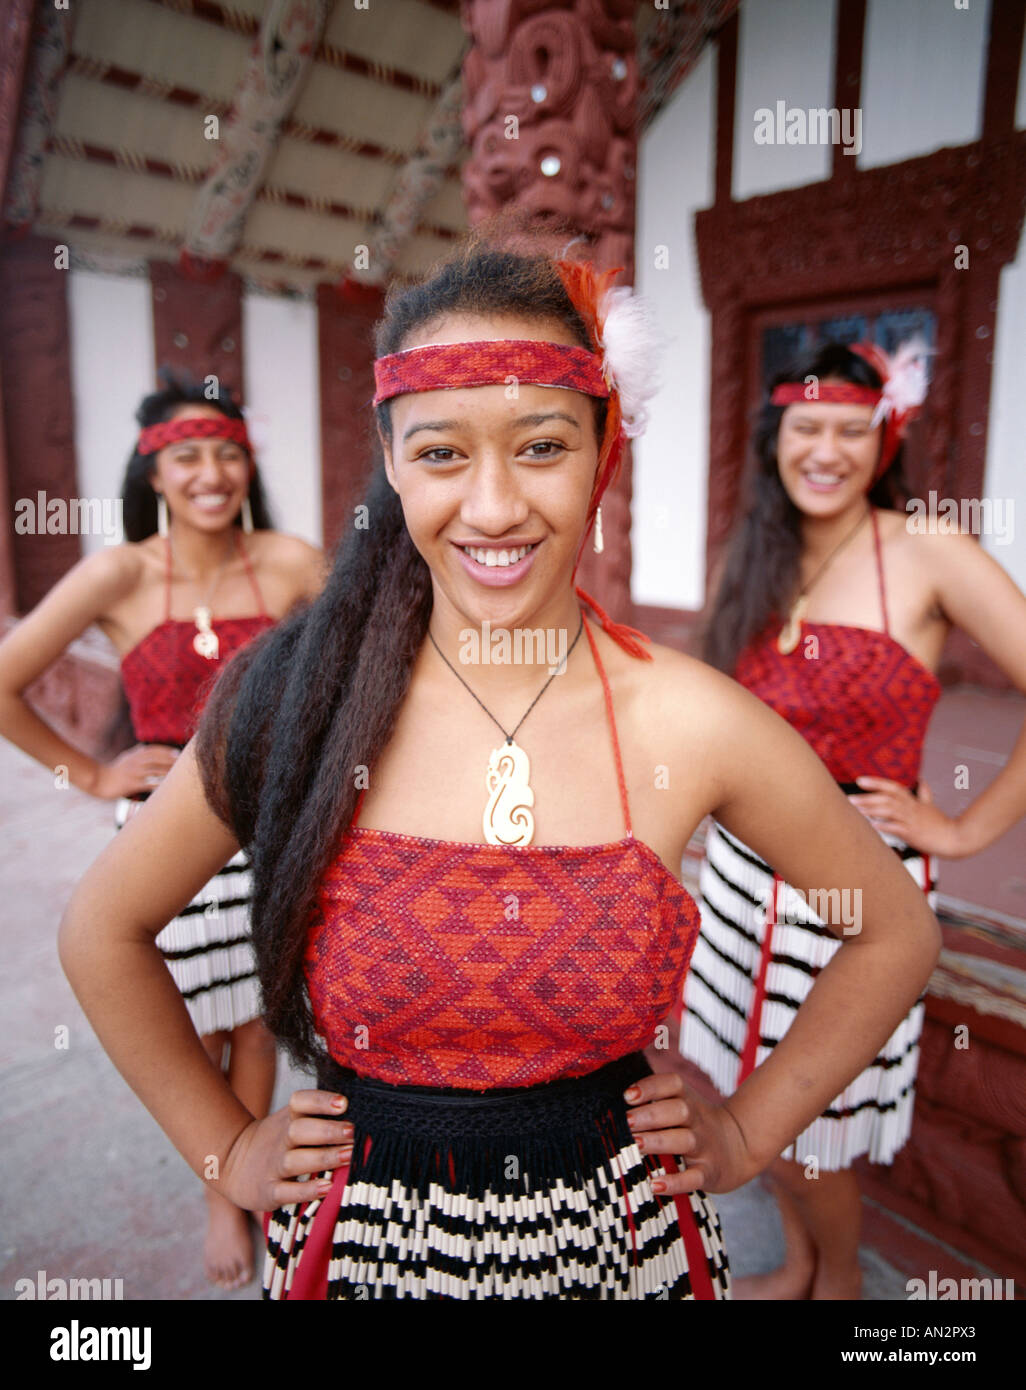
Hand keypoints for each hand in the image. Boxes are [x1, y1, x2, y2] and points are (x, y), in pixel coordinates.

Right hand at [91, 743, 179, 798]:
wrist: (99, 780)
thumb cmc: (114, 770)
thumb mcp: (126, 757)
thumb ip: (137, 753)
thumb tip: (146, 747)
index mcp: (135, 755)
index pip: (154, 750)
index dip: (167, 751)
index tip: (178, 754)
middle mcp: (136, 761)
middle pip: (157, 759)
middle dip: (171, 761)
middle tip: (184, 764)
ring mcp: (134, 772)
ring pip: (155, 770)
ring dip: (168, 772)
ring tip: (180, 776)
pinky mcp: (132, 784)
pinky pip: (149, 783)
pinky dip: (160, 784)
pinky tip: (168, 787)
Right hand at [219, 1089, 353, 1212]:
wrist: (231, 1162)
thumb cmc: (279, 1140)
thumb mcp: (292, 1120)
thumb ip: (321, 1117)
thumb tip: (367, 1116)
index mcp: (289, 1117)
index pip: (302, 1101)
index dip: (322, 1101)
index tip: (344, 1103)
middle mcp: (281, 1138)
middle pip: (301, 1130)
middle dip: (329, 1131)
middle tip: (354, 1132)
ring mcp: (273, 1165)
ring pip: (297, 1160)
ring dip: (324, 1158)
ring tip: (349, 1156)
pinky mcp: (268, 1191)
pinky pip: (287, 1191)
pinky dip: (306, 1191)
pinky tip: (327, 1188)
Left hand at [623, 1071, 757, 1195]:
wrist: (740, 1146)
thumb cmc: (695, 1124)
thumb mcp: (682, 1104)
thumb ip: (655, 1100)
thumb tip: (610, 1102)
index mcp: (688, 1099)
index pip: (672, 1084)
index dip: (651, 1087)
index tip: (627, 1095)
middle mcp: (697, 1119)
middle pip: (679, 1110)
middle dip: (650, 1115)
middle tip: (625, 1122)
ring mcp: (705, 1146)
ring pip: (685, 1140)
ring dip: (658, 1141)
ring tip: (635, 1144)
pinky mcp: (709, 1172)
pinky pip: (694, 1177)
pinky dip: (675, 1182)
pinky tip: (655, 1185)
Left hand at [849, 777, 964, 856]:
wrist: (955, 838)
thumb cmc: (941, 824)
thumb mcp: (931, 806)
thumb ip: (924, 794)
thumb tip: (922, 781)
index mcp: (913, 801)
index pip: (893, 787)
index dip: (877, 782)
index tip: (860, 780)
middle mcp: (911, 808)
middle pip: (887, 798)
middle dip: (867, 797)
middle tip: (850, 798)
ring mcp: (912, 820)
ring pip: (889, 811)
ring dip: (871, 810)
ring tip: (856, 810)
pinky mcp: (913, 834)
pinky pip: (897, 828)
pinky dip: (884, 826)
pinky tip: (872, 825)